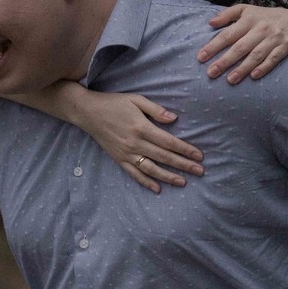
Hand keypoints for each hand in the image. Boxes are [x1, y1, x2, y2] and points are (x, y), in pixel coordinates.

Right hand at [66, 90, 204, 193]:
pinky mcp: (119, 159)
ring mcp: (126, 153)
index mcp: (142, 127)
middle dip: (183, 165)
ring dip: (168, 176)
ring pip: (151, 169)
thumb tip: (174, 119)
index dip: (185, 150)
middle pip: (164, 157)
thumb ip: (155, 110)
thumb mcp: (136, 99)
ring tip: (183, 182)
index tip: (199, 156)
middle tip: (200, 171)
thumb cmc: (114, 103)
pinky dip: (146, 182)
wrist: (87, 112)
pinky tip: (158, 188)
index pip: (169, 142)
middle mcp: (135, 143)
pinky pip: (134, 174)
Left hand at [198, 4, 287, 83]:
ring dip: (243, 68)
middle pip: (240, 46)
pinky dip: (264, 67)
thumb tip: (210, 22)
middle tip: (211, 73)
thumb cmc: (262, 18)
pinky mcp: (286, 46)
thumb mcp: (245, 10)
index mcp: (248, 19)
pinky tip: (254, 76)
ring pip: (256, 54)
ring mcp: (274, 37)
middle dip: (225, 61)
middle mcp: (261, 28)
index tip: (201, 58)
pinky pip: (274, 58)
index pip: (228, 34)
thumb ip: (227, 14)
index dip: (214, 46)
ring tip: (230, 80)